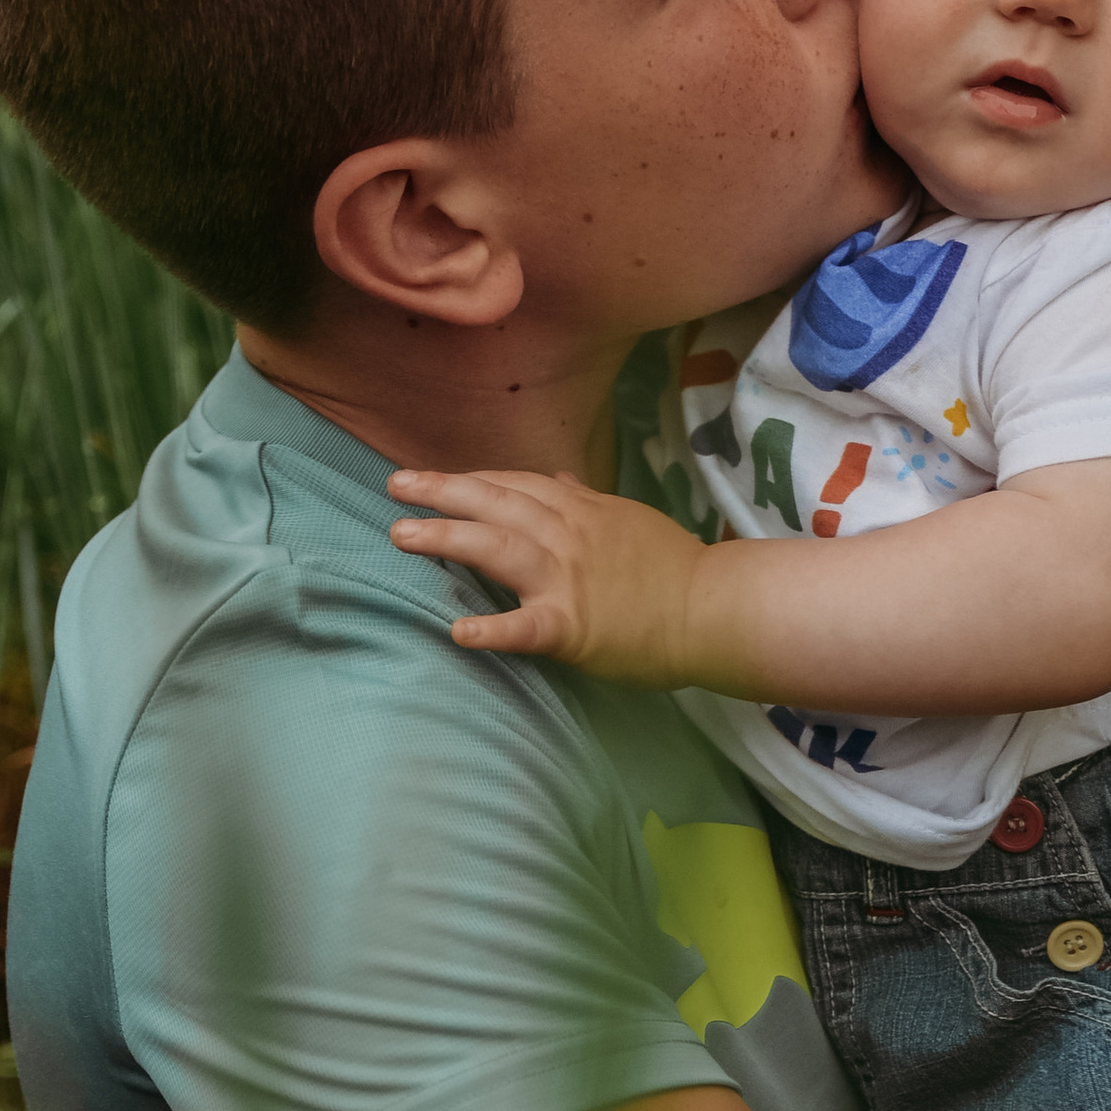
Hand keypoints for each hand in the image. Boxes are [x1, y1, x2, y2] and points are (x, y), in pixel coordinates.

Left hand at [387, 467, 713, 678]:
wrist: (714, 608)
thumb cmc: (674, 567)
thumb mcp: (630, 518)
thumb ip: (588, 500)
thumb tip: (561, 479)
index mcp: (581, 509)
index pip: (515, 484)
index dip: (471, 479)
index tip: (434, 478)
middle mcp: (568, 534)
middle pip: (496, 504)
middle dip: (442, 491)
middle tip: (396, 485)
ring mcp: (568, 578)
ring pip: (498, 548)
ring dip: (447, 538)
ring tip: (402, 535)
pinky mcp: (573, 627)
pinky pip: (526, 627)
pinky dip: (492, 629)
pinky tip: (457, 632)